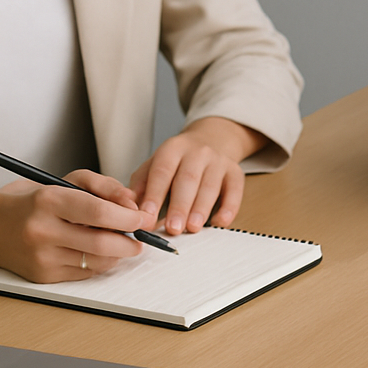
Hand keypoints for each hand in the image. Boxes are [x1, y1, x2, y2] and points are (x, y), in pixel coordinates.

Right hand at [0, 170, 152, 283]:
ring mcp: (41, 257)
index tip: (142, 217)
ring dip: (118, 254)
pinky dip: (99, 263)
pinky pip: (85, 273)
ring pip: (97, 262)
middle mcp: (42, 230)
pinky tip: (99, 252)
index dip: (128, 216)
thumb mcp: (63, 181)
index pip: (98, 211)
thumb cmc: (31, 201)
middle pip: (102, 243)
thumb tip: (132, 204)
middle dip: (130, 241)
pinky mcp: (42, 276)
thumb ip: (101, 187)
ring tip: (122, 243)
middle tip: (141, 236)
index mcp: (47, 200)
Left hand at [131, 116, 265, 234]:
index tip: (147, 216)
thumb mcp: (154, 164)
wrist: (212, 139)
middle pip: (188, 179)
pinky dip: (229, 208)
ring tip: (192, 228)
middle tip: (172, 228)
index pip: (162, 171)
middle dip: (180, 206)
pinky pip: (235, 191)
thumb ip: (142, 185)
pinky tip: (219, 222)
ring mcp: (219, 161)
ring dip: (201, 209)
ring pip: (210, 186)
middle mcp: (197, 152)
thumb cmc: (178, 161)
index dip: (154, 195)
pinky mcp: (236, 172)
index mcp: (173, 148)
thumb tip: (131, 210)